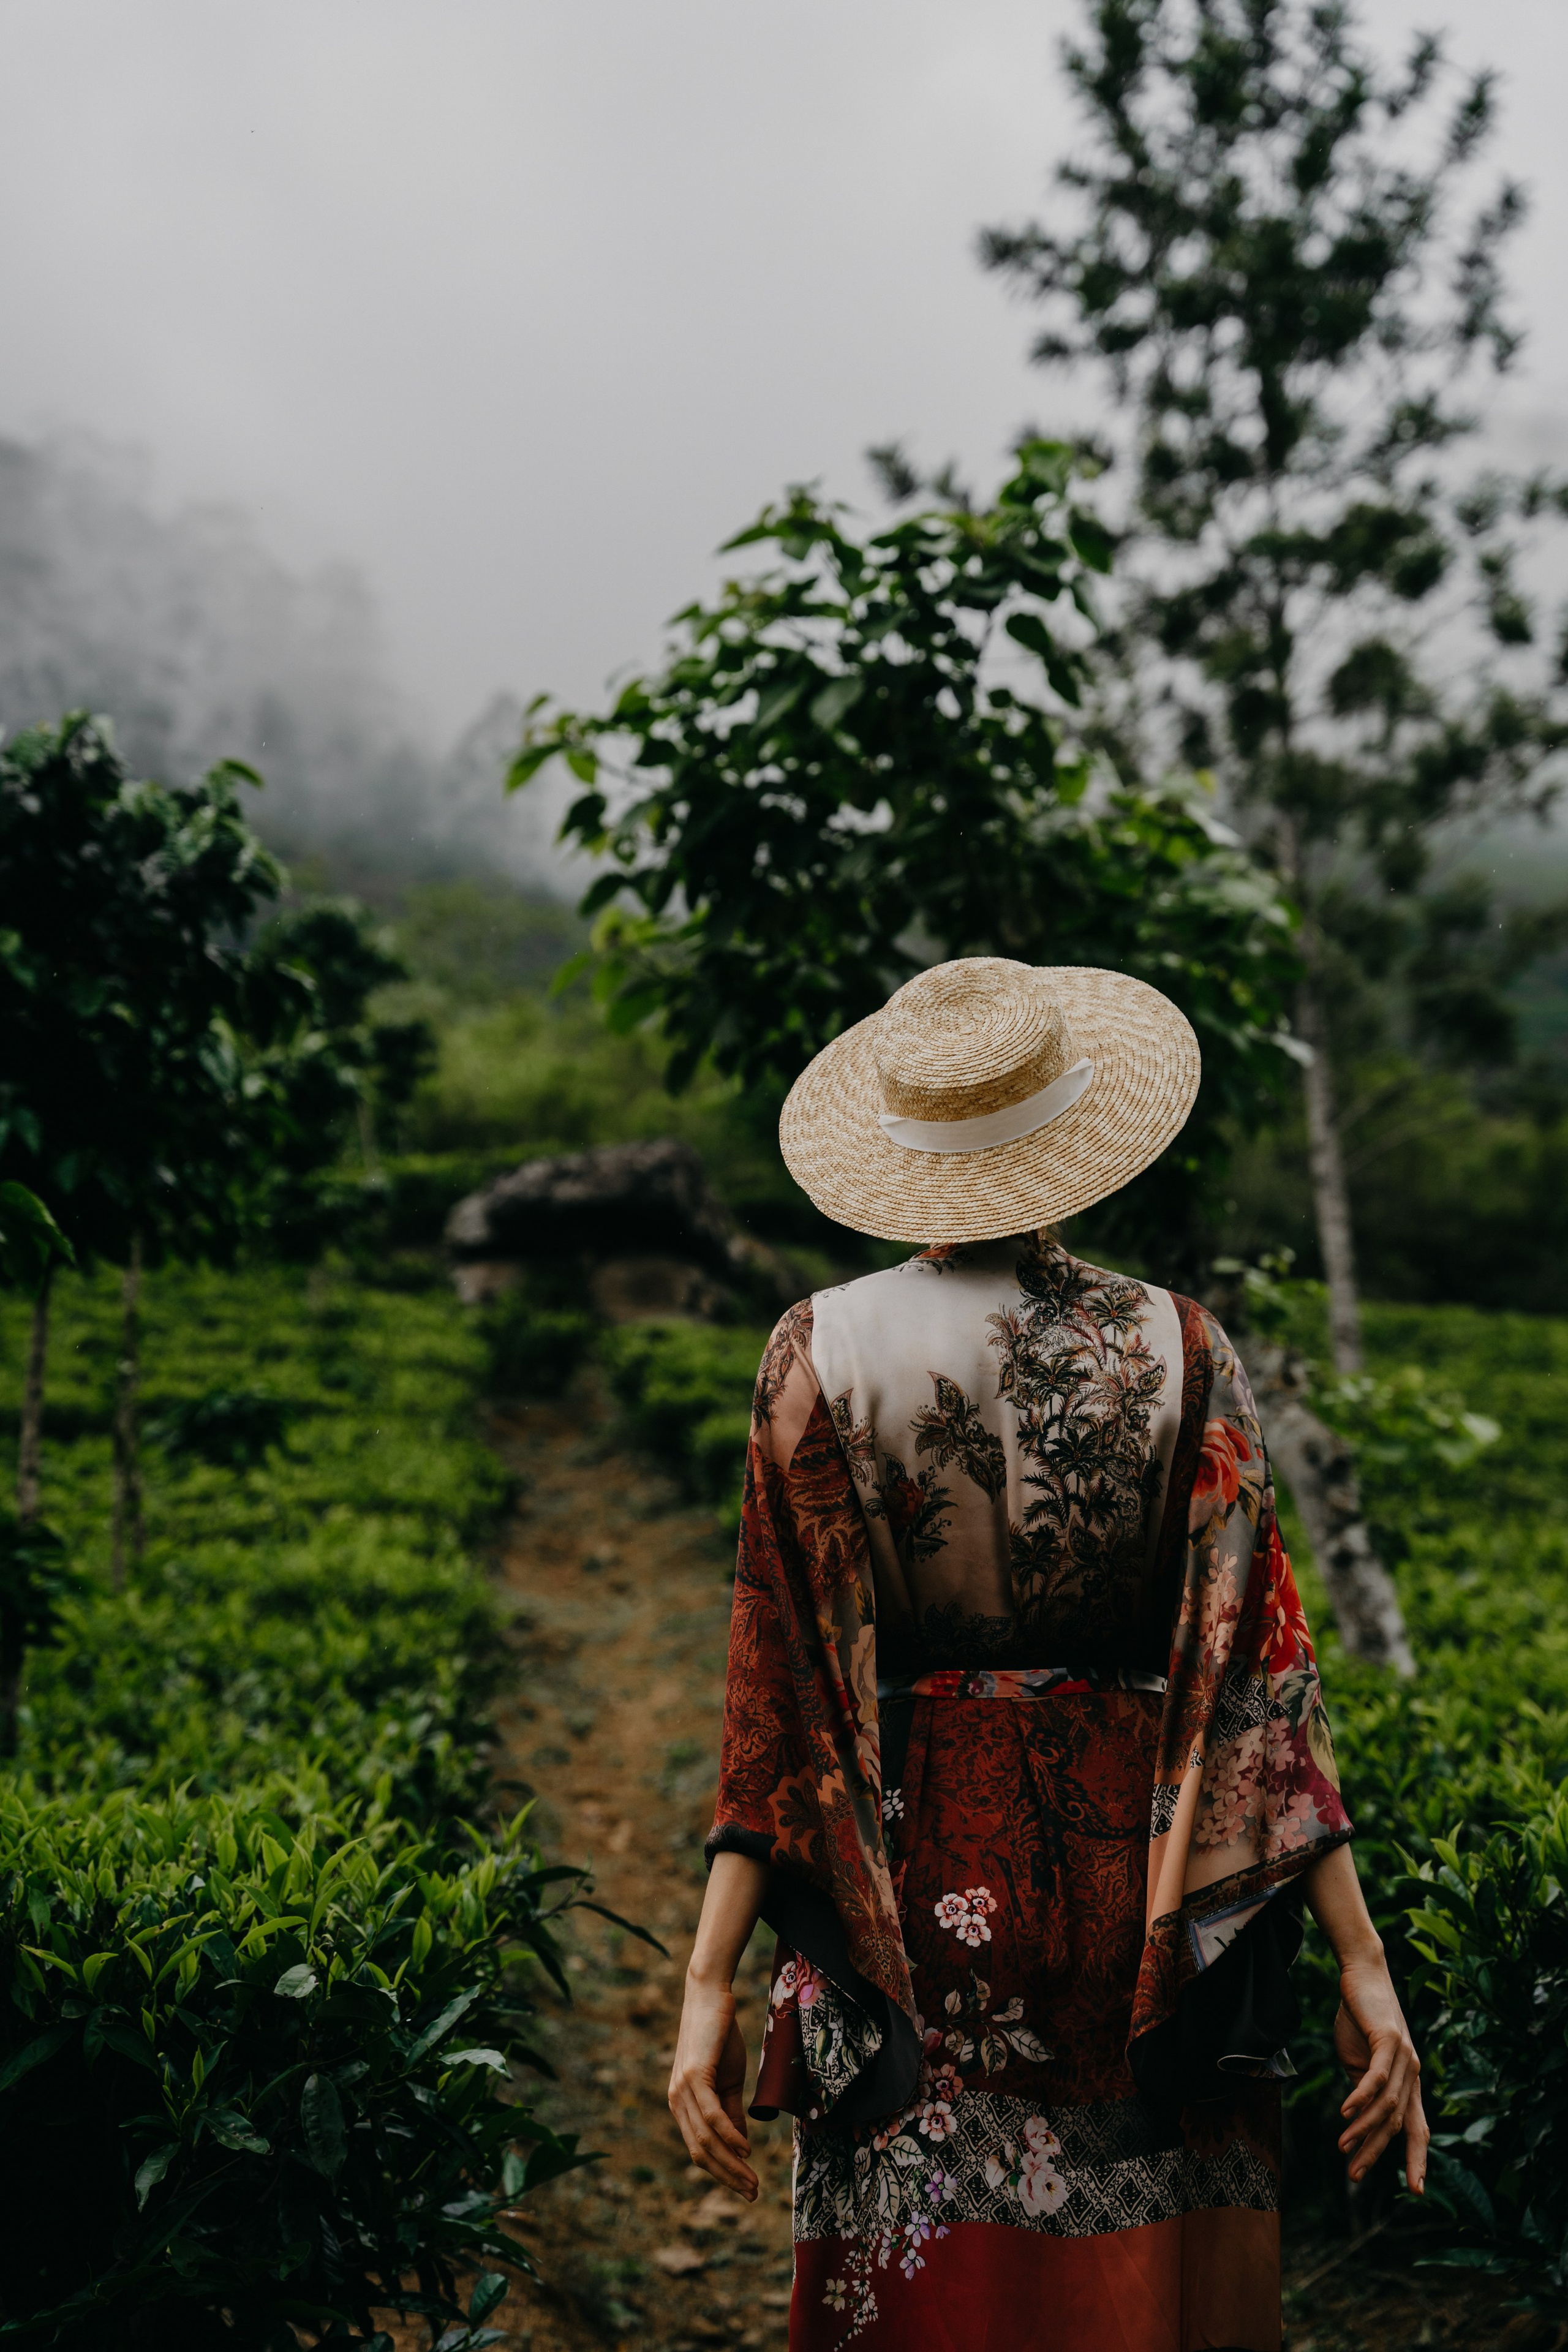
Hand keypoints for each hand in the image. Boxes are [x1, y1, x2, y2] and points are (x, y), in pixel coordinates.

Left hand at [668, 1972, 756, 2200]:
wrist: (711, 1997)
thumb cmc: (719, 2038)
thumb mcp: (728, 2082)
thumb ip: (730, 2114)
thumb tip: (739, 2149)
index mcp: (682, 2106)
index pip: (700, 2151)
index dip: (723, 2173)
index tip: (747, 2189)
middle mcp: (677, 2103)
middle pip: (701, 2152)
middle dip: (727, 2178)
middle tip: (753, 2193)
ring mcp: (683, 2090)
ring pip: (706, 2140)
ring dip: (731, 2165)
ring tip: (752, 2180)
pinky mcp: (694, 2076)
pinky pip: (711, 2115)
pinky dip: (729, 2136)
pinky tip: (746, 2149)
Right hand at [1334, 1953, 1427, 2195]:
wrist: (1362, 1975)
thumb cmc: (1360, 2019)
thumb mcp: (1360, 2061)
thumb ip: (1365, 2091)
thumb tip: (1360, 2122)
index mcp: (1408, 2083)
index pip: (1417, 2128)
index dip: (1418, 2159)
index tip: (1416, 2190)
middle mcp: (1413, 2074)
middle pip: (1399, 2124)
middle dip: (1378, 2153)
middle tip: (1356, 2176)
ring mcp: (1405, 2058)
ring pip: (1388, 2106)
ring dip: (1364, 2129)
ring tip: (1343, 2147)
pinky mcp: (1390, 2040)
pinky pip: (1377, 2078)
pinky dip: (1362, 2098)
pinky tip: (1345, 2113)